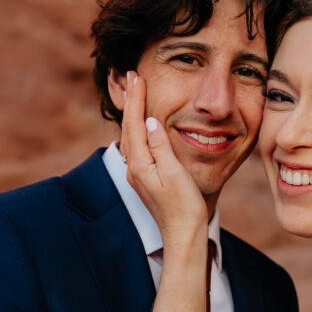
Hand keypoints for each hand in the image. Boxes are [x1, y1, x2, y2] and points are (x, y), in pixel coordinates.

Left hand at [121, 71, 207, 249]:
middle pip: (128, 127)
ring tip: (135, 92)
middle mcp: (134, 168)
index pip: (134, 123)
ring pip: (131, 136)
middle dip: (131, 101)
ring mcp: (139, 174)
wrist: (183, 235)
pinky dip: (138, 128)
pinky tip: (142, 123)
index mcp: (140, 164)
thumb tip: (149, 121)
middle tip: (132, 76)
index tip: (137, 77)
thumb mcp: (175, 173)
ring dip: (133, 113)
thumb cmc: (184, 207)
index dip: (136, 99)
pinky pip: (138, 146)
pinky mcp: (146, 178)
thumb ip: (161, 145)